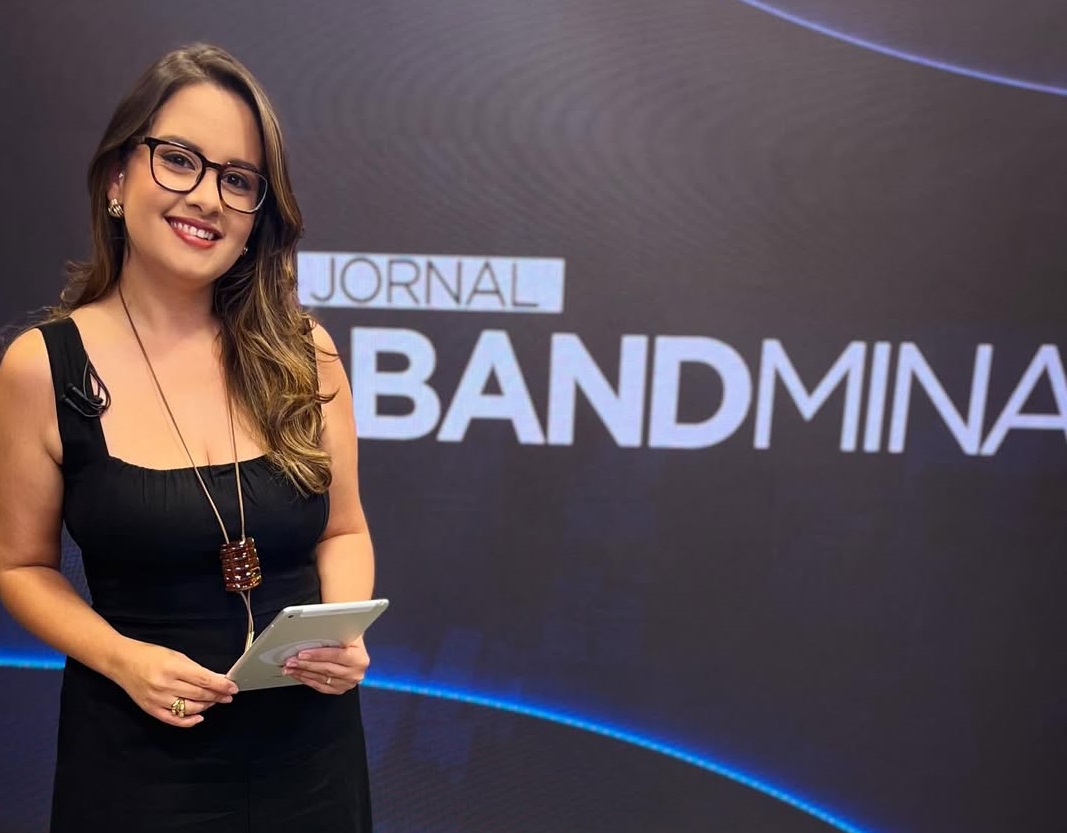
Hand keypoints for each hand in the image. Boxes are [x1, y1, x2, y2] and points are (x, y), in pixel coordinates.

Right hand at [112, 639, 238, 726]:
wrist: (122, 662)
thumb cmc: (151, 655)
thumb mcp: (176, 656)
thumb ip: (196, 669)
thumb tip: (217, 679)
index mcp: (173, 668)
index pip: (204, 680)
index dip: (221, 685)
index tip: (233, 688)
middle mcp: (165, 685)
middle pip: (199, 695)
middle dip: (218, 696)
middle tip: (229, 695)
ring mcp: (157, 699)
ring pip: (189, 708)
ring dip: (206, 706)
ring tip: (215, 701)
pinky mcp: (150, 710)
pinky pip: (173, 720)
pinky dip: (189, 721)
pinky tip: (200, 717)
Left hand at [283, 635, 369, 693]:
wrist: (356, 650)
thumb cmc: (351, 639)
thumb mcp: (348, 632)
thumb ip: (336, 630)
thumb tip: (319, 625)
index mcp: (359, 657)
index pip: (336, 656)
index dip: (318, 655)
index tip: (302, 653)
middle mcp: (355, 672)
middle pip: (326, 669)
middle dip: (305, 664)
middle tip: (291, 660)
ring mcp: (348, 683)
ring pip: (321, 679)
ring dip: (303, 673)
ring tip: (290, 667)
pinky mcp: (339, 689)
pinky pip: (320, 686)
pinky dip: (307, 680)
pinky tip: (298, 674)